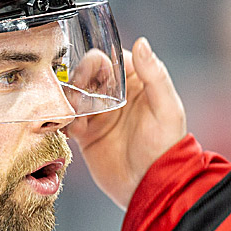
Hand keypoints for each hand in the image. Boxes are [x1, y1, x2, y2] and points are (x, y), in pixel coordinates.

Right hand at [66, 37, 186, 209]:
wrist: (151, 188)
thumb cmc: (166, 148)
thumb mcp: (166, 109)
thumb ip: (155, 75)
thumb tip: (142, 43)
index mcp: (136, 82)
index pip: (110, 58)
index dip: (97, 62)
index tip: (91, 74)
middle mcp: (115, 95)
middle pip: (86, 73)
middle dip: (79, 81)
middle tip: (80, 98)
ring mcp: (99, 114)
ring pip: (73, 95)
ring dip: (69, 101)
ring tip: (76, 116)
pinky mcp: (85, 134)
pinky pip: (67, 119)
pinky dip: (64, 121)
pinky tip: (73, 130)